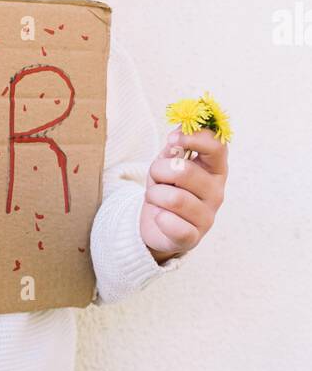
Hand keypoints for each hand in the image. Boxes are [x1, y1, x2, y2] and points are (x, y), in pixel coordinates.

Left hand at [140, 128, 227, 263]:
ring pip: (174, 198)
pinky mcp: (193, 238)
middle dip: (159, 171)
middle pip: (185, 171)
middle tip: (156, 178)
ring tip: (156, 198)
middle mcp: (217, 193)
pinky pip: (172, 224)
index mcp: (215, 170)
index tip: (172, 139)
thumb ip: (175, 146)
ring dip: (154, 195)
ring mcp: (207, 217)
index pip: (217, 146)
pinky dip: (159, 218)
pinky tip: (160, 217)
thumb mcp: (168, 163)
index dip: (194, 138)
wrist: (158, 225)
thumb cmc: (167, 188)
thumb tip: (178, 133)